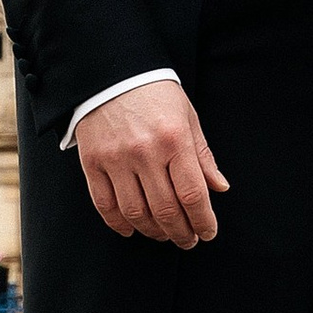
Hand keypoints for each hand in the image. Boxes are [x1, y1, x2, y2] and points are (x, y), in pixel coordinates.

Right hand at [73, 80, 227, 246]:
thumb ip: (203, 156)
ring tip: (164, 235)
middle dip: (181, 233)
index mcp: (174, 139)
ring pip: (136, 213)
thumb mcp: (187, 117)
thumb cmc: (155, 94)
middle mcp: (145, 152)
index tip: (208, 233)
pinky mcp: (92, 162)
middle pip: (166, 210)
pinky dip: (119, 224)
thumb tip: (219, 188)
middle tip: (188, 240)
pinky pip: (105, 205)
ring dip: (153, 231)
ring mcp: (116, 159)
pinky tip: (132, 229)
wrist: (111, 72)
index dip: (203, 221)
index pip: (193, 194)